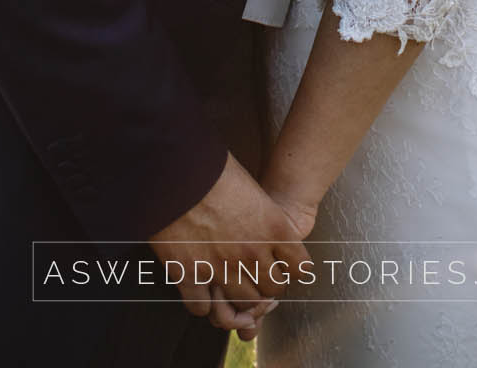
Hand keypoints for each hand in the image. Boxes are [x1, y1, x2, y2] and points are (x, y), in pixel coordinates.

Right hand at [150, 153, 307, 323]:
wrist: (176, 168)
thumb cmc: (212, 168)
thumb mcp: (250, 185)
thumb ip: (263, 212)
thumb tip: (262, 220)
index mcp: (273, 227)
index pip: (299, 267)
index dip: (291, 266)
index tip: (284, 264)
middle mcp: (252, 252)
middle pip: (273, 289)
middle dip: (267, 284)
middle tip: (257, 275)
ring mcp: (222, 267)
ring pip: (244, 304)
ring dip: (240, 297)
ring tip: (233, 284)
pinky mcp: (190, 275)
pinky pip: (203, 308)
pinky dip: (203, 303)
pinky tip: (203, 289)